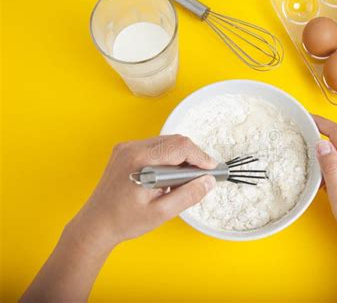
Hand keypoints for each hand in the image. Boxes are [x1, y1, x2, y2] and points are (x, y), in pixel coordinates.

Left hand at [66, 135, 216, 254]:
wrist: (96, 224)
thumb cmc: (124, 221)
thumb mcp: (162, 212)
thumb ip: (188, 195)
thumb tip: (208, 182)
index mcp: (139, 160)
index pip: (180, 147)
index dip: (200, 157)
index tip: (211, 170)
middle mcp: (131, 148)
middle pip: (174, 141)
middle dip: (192, 158)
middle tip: (199, 178)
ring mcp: (126, 148)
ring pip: (166, 143)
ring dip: (179, 159)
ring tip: (182, 182)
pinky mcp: (125, 152)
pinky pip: (155, 148)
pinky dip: (167, 159)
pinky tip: (166, 178)